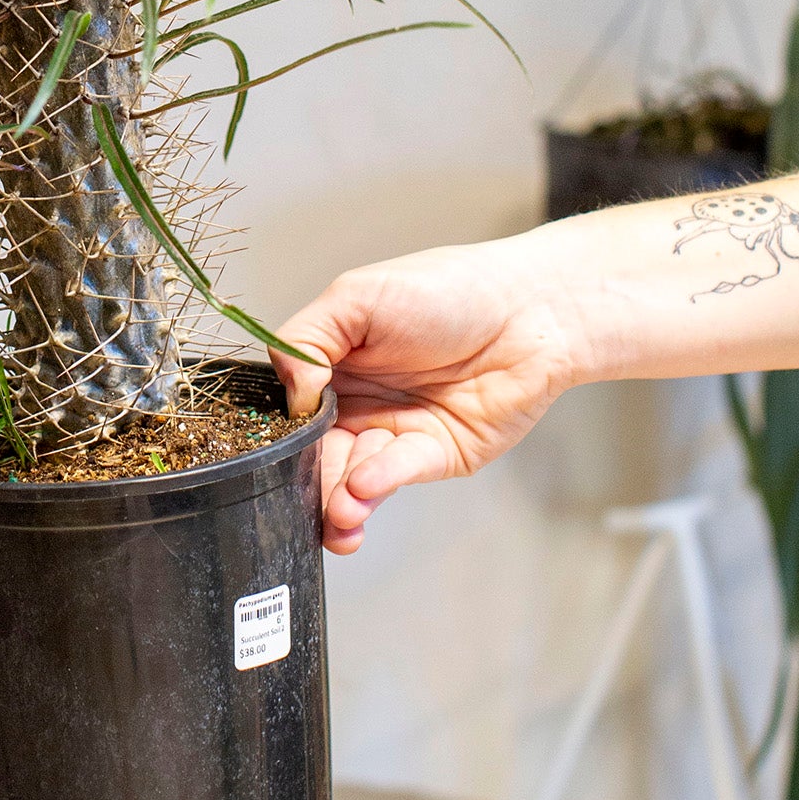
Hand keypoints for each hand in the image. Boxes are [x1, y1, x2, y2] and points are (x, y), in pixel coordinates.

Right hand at [270, 233, 586, 554]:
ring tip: (339, 511)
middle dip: (306, 483)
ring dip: (339, 499)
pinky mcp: (435, 455)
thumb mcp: (358, 295)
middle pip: (315, 453)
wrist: (530, 308)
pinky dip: (378, 481)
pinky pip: (398, 473)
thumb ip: (306, 339)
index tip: (268, 449)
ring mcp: (395, 432)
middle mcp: (357, 402)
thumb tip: (290, 395)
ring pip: (352, 476)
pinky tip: (365, 484)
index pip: (289, 407)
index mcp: (331, 364)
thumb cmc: (447, 288)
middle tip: (296, 500)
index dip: (279, 430)